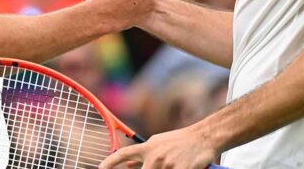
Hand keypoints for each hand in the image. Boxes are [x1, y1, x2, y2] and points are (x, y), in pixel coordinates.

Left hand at [99, 125, 217, 168]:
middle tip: (158, 168)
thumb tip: (126, 165)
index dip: (110, 162)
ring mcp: (168, 164)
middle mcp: (155, 155)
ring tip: (174, 163)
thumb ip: (143, 155)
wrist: (203, 137)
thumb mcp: (158, 144)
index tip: (100, 168)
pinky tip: (181, 166)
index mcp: (148, 147)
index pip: (123, 154)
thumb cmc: (179, 142)